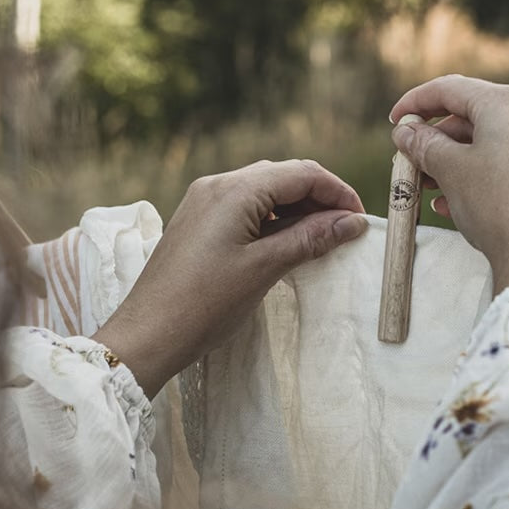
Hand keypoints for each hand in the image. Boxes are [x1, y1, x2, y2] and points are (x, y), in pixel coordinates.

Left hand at [93, 160, 366, 397]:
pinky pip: (247, 208)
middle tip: (347, 231)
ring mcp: (205, 202)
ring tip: (324, 240)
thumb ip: (310, 238)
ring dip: (299, 210)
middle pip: (284, 177)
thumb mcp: (264, 268)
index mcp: (234, 189)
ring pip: (266, 192)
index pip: (301, 173)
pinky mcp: (199, 222)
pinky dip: (275, 220)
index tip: (361, 221)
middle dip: (320, 198)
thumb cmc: (205, 304)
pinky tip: (290, 243)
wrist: (146, 335)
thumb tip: (353, 222)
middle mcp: (217, 185)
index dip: (337, 192)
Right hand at [390, 75, 508, 297]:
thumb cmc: (498, 204)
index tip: (395, 121)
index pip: (450, 89)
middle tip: (410, 162)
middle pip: (472, 116)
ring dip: (455, 162)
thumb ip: (424, 145)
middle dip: (436, 140)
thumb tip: (407, 132)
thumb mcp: (451, 170)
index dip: (415, 103)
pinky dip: (480, 176)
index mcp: (506, 103)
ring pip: (491, 144)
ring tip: (428, 189)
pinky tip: (456, 205)